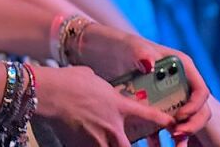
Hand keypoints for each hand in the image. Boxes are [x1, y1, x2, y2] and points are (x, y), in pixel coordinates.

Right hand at [35, 65, 174, 145]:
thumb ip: (104, 89)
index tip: (172, 125)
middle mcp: (112, 126)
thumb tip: (102, 89)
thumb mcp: (92, 78)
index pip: (150, 116)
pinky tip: (84, 141)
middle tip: (140, 144)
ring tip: (103, 140)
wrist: (47, 92)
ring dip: (110, 145)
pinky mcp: (81, 146)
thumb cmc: (68, 80)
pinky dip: (90, 146)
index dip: (164, 121)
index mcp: (117, 106)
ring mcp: (98, 139)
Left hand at [75, 26, 210, 140]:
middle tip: (176, 134)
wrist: (102, 52)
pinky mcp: (156, 106)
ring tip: (174, 146)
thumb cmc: (121, 44)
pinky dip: (160, 137)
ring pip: (183, 120)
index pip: (200, 90)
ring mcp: (169, 95)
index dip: (195, 106)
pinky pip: (163, 124)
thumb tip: (150, 64)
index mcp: (181, 67)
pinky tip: (153, 145)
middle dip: (191, 124)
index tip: (180, 116)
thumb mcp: (131, 46)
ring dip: (182, 135)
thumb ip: (142, 53)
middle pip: (197, 109)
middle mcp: (179, 83)